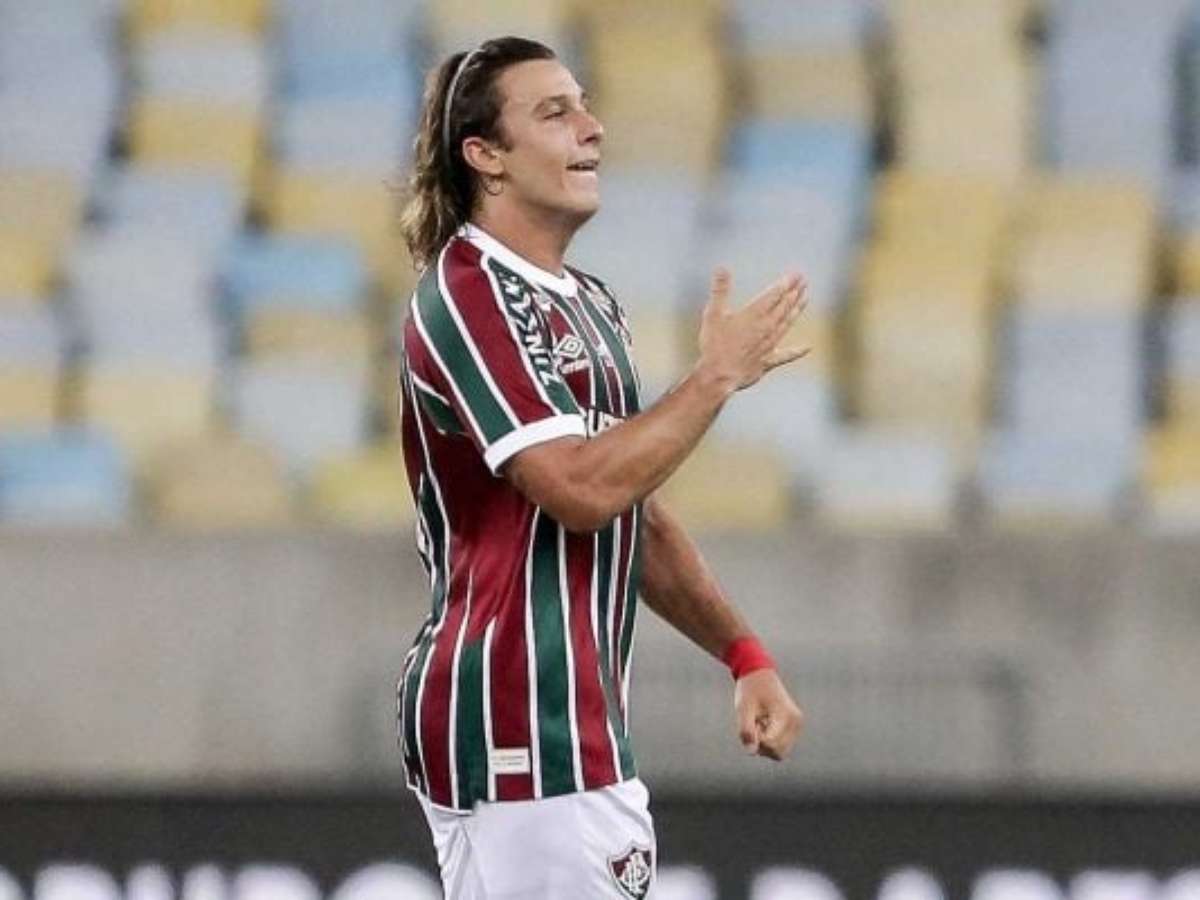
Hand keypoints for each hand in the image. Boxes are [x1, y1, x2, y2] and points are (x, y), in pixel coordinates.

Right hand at [697, 267, 809, 393]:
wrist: (720, 375)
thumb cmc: (715, 344)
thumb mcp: (713, 313)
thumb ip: (720, 290)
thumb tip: (722, 268)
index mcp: (755, 315)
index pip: (775, 294)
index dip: (786, 283)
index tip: (796, 274)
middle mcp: (767, 328)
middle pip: (785, 306)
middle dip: (795, 292)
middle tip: (804, 281)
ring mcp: (769, 345)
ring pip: (787, 324)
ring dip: (797, 310)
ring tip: (806, 299)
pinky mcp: (767, 361)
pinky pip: (786, 355)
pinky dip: (797, 352)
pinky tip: (807, 348)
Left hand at [733, 669, 803, 760]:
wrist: (758, 673)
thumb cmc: (750, 689)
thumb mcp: (743, 707)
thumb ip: (746, 730)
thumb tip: (751, 752)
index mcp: (786, 715)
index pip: (770, 744)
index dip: (755, 740)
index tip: (750, 724)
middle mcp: (796, 722)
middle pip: (777, 753)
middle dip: (761, 744)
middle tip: (754, 723)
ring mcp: (797, 725)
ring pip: (779, 752)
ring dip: (765, 743)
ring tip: (759, 723)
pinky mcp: (794, 727)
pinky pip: (780, 746)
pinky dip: (769, 740)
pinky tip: (764, 723)